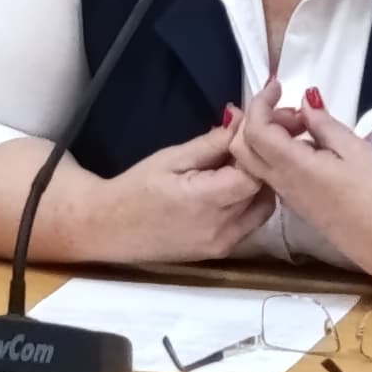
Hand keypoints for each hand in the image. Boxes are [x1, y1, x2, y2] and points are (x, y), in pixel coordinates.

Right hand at [55, 117, 272, 264]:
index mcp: (207, 201)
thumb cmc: (135, 188)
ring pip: (262, 210)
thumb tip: (242, 119)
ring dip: (259, 186)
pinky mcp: (219, 252)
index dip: (257, 150)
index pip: (254, 174)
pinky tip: (232, 187)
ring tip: (240, 164)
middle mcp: (221, 228)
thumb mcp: (172, 157)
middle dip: (262, 164)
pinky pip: (249, 224)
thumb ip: (211, 142)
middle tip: (248, 143)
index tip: (249, 131)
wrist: (109, 228)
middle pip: (263, 192)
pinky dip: (249, 203)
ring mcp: (222, 245)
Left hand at [229, 85, 371, 286]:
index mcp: (291, 166)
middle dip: (260, 119)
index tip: (279, 86)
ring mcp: (287, 197)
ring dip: (270, 136)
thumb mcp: (355, 148)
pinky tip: (312, 147)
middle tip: (296, 111)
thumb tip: (304, 102)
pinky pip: (272, 173)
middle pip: (242, 147)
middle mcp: (280, 183)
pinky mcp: (297, 205)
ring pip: (255, 161)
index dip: (259, 102)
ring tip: (309, 126)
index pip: (254, 129)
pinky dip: (279, 152)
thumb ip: (324, 124)